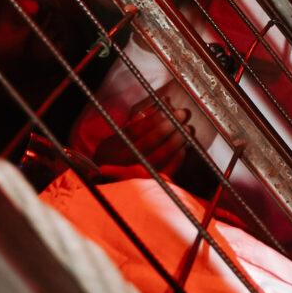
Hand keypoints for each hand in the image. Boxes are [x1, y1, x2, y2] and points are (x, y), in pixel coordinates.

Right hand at [71, 91, 191, 174]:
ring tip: (186, 128)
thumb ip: (134, 124)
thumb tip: (157, 108)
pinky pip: (167, 170)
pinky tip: (183, 148)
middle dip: (169, 125)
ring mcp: (137, 174)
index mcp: (114, 147)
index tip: (167, 108)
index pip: (136, 129)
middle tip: (182, 114)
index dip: (154, 118)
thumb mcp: (115, 139)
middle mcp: (124, 161)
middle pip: (151, 141)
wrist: (105, 184)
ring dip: (177, 140)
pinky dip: (177, 158)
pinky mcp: (149, 183)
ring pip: (161, 156)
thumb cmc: (112, 157)